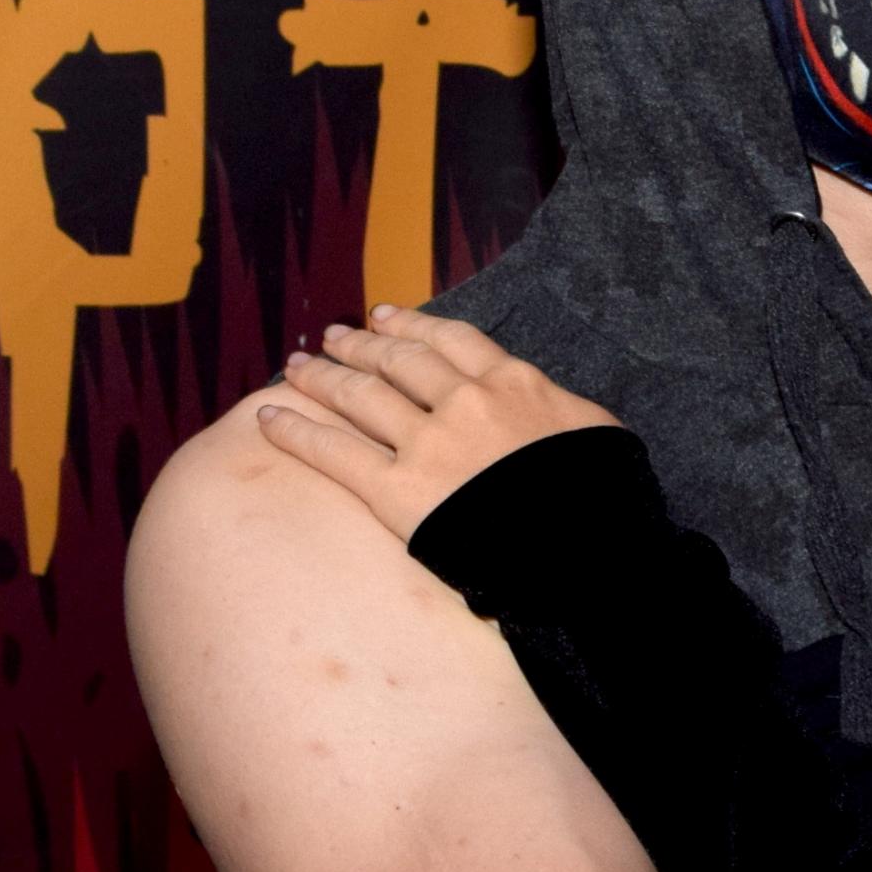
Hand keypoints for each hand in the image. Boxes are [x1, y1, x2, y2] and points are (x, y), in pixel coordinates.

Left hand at [254, 306, 620, 540]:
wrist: (587, 553)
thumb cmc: (605, 499)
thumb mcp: (601, 435)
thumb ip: (562, 409)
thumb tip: (546, 406)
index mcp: (514, 383)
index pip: (453, 340)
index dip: (414, 324)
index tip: (388, 317)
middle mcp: (464, 402)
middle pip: (400, 360)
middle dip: (361, 345)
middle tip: (334, 336)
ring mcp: (428, 445)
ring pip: (362, 396)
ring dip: (323, 376)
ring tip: (296, 365)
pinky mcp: (399, 493)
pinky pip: (335, 453)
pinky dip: (296, 431)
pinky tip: (266, 417)